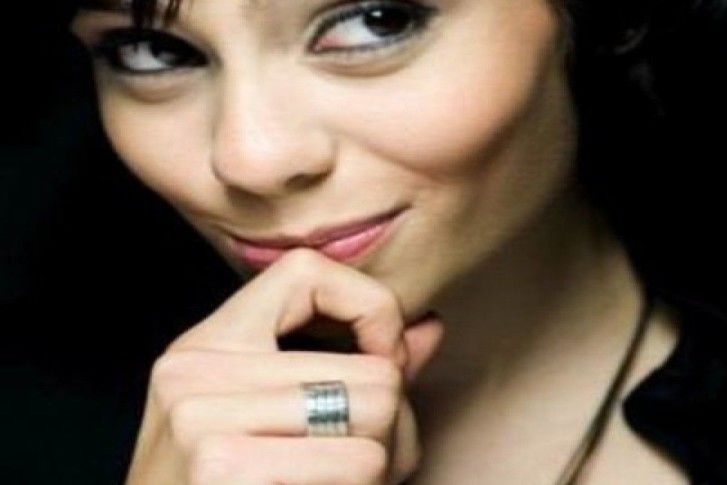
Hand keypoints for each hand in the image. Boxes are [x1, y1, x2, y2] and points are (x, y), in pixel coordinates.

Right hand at [125, 248, 444, 483]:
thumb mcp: (272, 417)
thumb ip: (352, 367)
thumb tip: (428, 327)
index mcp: (204, 346)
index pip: (304, 270)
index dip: (369, 306)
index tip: (384, 356)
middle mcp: (194, 372)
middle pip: (372, 371)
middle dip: (392, 422)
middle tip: (371, 455)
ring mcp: (204, 421)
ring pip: (378, 415)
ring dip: (386, 459)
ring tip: (347, 476)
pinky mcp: (225, 468)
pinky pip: (360, 461)